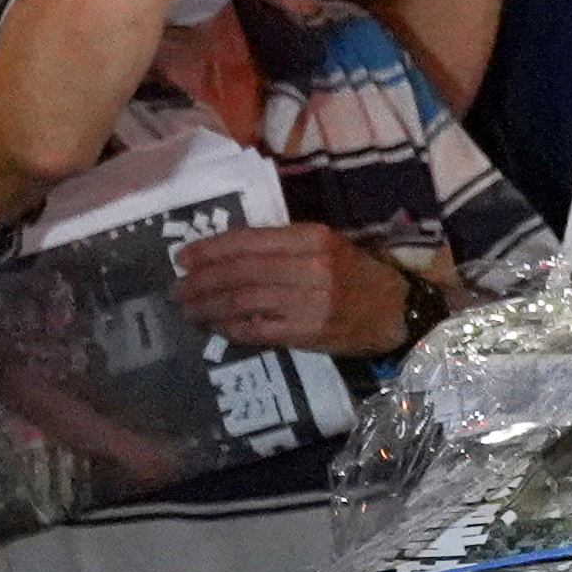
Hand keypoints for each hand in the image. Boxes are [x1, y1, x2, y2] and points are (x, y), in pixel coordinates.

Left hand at [171, 219, 416, 360]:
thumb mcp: (325, 245)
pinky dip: (231, 329)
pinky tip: (217, 327)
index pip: (248, 241)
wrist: (395, 311)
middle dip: (200, 282)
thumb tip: (224, 255)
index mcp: (312, 238)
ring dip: (207, 307)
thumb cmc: (355, 274)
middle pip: (239, 273)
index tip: (182, 258)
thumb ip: (281, 245)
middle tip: (177, 289)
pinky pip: (257, 330)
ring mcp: (310, 302)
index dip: (209, 250)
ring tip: (188, 310)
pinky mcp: (309, 333)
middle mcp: (310, 267)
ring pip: (242, 302)